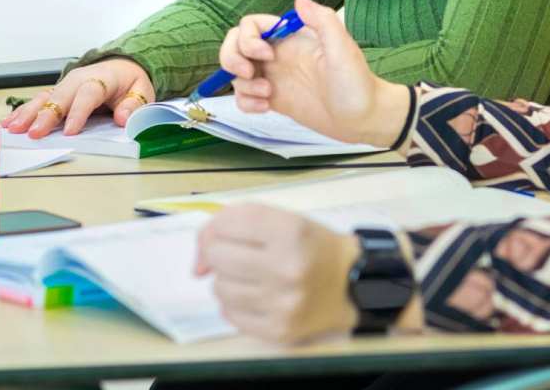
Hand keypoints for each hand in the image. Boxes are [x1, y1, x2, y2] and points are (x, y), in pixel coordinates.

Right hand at [0, 58, 154, 138]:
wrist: (122, 65)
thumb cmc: (130, 82)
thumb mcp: (141, 90)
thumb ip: (134, 104)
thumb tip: (123, 118)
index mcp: (102, 78)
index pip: (89, 94)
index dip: (79, 112)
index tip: (70, 131)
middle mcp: (80, 80)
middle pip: (61, 96)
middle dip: (47, 115)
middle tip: (34, 134)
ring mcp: (66, 85)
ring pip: (45, 98)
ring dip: (29, 113)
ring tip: (14, 128)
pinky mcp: (57, 91)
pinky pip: (38, 100)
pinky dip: (23, 110)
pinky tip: (9, 122)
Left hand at [196, 203, 358, 343]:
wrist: (352, 284)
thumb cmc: (315, 247)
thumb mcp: (287, 220)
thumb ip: (240, 223)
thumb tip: (197, 260)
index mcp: (291, 231)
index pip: (230, 222)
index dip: (215, 226)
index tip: (220, 232)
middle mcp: (286, 267)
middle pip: (218, 255)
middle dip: (219, 253)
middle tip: (238, 254)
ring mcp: (281, 302)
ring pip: (220, 287)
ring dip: (228, 279)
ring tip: (251, 276)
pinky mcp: (278, 330)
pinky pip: (231, 315)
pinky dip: (235, 304)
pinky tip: (255, 295)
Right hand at [219, 0, 411, 149]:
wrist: (363, 120)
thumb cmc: (357, 83)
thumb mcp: (343, 49)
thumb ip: (322, 21)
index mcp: (292, 38)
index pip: (251, 25)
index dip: (248, 38)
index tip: (266, 54)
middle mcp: (279, 55)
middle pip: (235, 45)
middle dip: (231, 58)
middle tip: (249, 73)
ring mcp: (275, 78)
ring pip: (236, 73)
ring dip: (242, 85)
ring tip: (267, 96)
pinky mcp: (274, 100)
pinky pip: (244, 97)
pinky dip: (246, 103)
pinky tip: (266, 108)